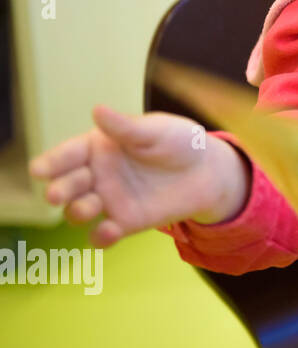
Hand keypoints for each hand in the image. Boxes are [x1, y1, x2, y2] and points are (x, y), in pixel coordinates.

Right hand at [26, 105, 247, 246]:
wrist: (207, 170)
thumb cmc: (178, 142)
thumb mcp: (156, 131)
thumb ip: (127, 128)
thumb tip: (98, 110)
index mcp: (96, 147)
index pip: (66, 155)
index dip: (51, 162)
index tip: (40, 170)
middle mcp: (95, 175)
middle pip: (65, 186)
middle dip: (58, 190)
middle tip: (56, 195)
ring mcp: (107, 200)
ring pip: (77, 211)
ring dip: (77, 211)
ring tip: (91, 206)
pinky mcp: (123, 223)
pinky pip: (101, 235)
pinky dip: (100, 237)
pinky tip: (110, 231)